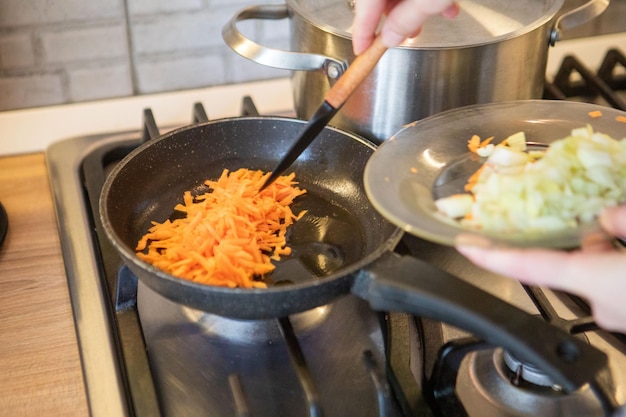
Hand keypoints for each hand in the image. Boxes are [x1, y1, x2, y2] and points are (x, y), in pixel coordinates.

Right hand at [352, 0, 459, 54]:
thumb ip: (406, 19)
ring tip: (429, 17)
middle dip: (392, 19)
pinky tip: (446, 5)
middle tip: (398, 37)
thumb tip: (391, 38)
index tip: (360, 51)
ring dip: (413, 7)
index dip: (361, 34)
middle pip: (379, 1)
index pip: (363, 10)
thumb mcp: (428, 0)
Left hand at [454, 204, 625, 332]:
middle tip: (596, 219)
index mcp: (597, 280)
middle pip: (568, 264)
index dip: (492, 257)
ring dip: (602, 255)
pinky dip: (616, 270)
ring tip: (620, 233)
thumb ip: (623, 219)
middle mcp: (601, 304)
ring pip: (595, 274)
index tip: (464, 246)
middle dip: (577, 242)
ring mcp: (619, 316)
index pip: (529, 267)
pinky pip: (613, 287)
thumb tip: (606, 214)